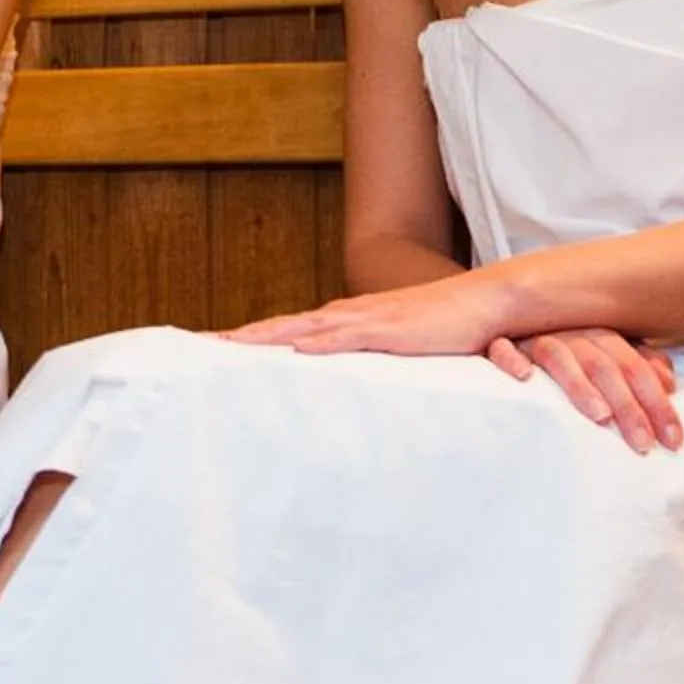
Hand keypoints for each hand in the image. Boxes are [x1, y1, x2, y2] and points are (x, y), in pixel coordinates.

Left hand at [221, 272, 517, 356]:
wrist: (484, 302)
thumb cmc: (441, 328)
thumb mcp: (394, 348)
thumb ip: (366, 362)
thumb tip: (340, 382)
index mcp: (345, 321)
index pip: (286, 330)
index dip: (248, 339)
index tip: (212, 348)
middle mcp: (347, 315)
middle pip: (281, 327)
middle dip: (240, 338)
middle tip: (199, 348)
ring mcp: (367, 319)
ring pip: (304, 329)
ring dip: (266, 337)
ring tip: (227, 348)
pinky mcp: (392, 330)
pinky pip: (350, 337)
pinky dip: (321, 343)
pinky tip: (297, 351)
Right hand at [486, 328, 683, 453]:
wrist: (497, 313)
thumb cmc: (558, 343)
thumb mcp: (600, 350)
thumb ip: (634, 363)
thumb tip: (669, 382)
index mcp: (599, 334)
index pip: (636, 367)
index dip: (657, 402)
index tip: (673, 440)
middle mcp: (570, 331)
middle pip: (605, 366)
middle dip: (629, 405)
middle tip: (644, 444)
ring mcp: (532, 336)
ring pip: (561, 357)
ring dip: (580, 385)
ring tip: (599, 417)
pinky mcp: (496, 340)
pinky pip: (502, 347)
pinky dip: (512, 358)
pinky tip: (523, 376)